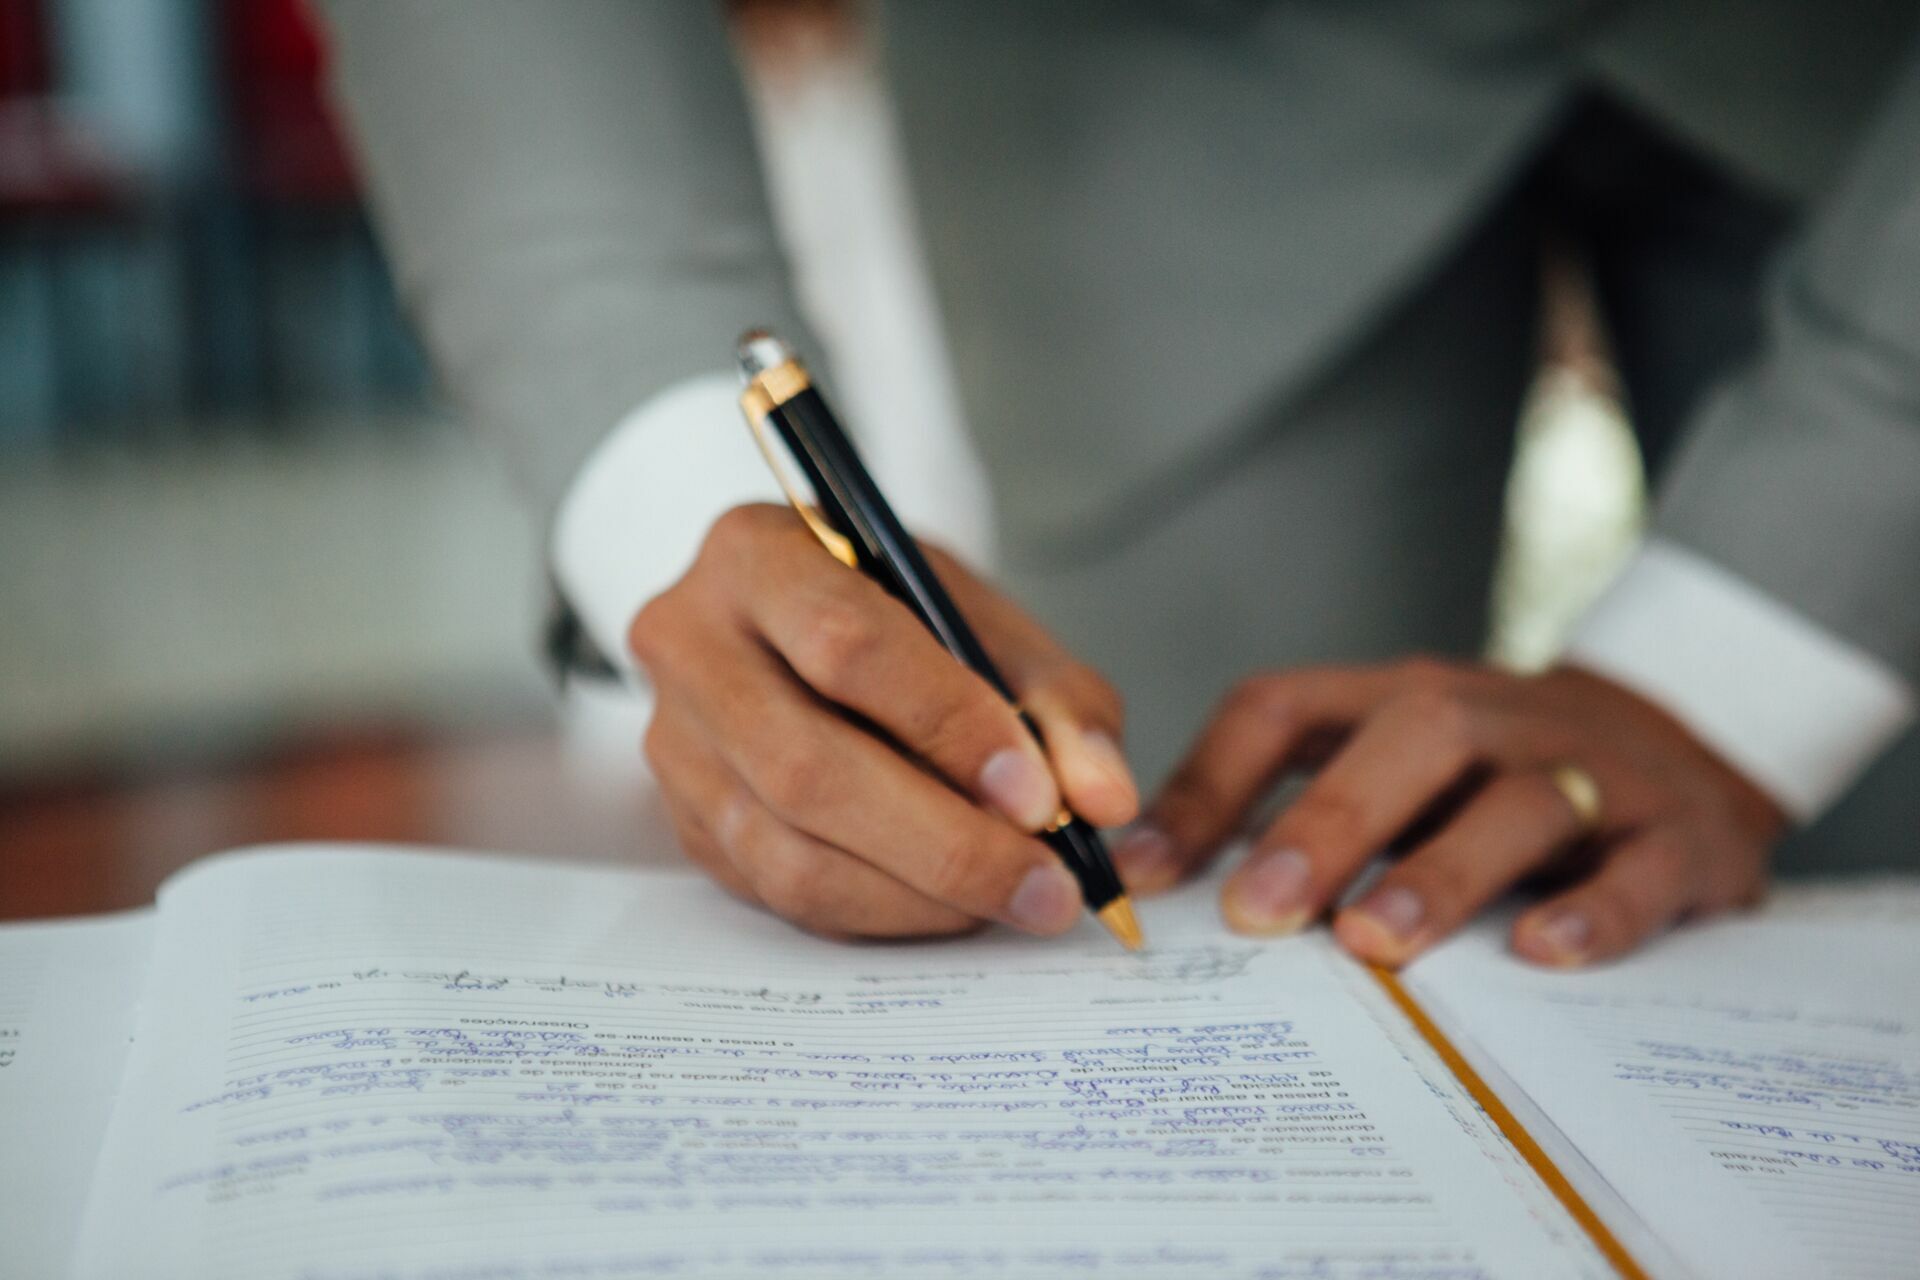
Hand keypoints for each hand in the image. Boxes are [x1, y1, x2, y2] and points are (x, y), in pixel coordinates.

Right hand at [630, 503, 1139, 939]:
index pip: (846, 645)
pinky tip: (955, 905)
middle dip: (946, 842)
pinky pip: (782, 894)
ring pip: (789, 851)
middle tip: (1049, 884)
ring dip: (920, 895)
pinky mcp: (685, 822)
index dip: (948, 726)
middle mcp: (687, 643)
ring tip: (1017, 899)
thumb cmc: (897, 615)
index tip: (1040, 796)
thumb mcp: (984, 620)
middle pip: (808, 767)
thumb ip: (1057, 700)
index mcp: (755, 554)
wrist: (796, 632)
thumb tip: (1106, 801)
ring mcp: (672, 742)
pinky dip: (884, 912)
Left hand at [1116, 657, 1785, 967]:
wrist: (1688, 744)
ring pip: (1519, 802)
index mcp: (1396, 699)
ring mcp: (1591, 770)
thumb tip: (1150, 878)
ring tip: (1374, 941)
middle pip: (1409, 740)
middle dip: (1326, 825)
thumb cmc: (1492, 774)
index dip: (1207, 782)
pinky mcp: (1677, 836)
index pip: (1284, 708)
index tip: (1140, 871)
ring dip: (1440, 870)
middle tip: (1257, 913)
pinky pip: (1639, 869)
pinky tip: (1539, 955)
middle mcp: (1489, 717)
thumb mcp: (1389, 768)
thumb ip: (1287, 806)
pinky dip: (1592, 911)